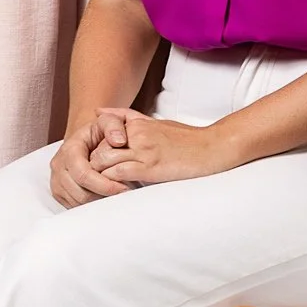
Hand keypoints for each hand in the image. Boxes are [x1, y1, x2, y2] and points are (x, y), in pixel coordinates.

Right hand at [50, 115, 131, 206]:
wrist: (85, 139)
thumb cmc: (98, 132)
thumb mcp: (108, 122)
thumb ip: (114, 126)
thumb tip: (119, 141)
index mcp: (69, 150)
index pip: (83, 174)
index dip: (104, 185)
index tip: (123, 188)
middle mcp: (59, 166)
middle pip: (80, 192)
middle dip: (103, 196)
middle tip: (123, 196)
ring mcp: (57, 181)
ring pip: (77, 202)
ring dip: (98, 203)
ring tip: (116, 198)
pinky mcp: (59, 192)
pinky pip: (73, 206)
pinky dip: (90, 206)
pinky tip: (105, 198)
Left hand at [88, 108, 228, 187]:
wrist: (214, 147)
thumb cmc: (188, 139)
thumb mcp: (156, 121)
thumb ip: (128, 117)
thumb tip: (100, 111)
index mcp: (136, 123)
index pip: (100, 136)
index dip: (95, 154)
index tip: (98, 170)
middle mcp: (136, 134)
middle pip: (97, 148)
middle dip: (92, 168)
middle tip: (95, 185)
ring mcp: (142, 150)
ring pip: (101, 161)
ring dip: (97, 178)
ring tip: (102, 192)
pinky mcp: (150, 167)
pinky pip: (117, 174)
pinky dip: (110, 186)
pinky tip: (114, 194)